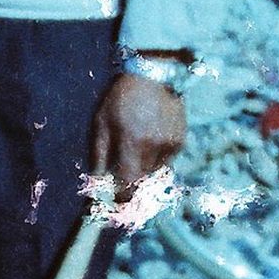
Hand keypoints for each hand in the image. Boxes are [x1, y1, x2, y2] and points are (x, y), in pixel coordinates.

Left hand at [91, 70, 185, 195]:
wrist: (153, 77)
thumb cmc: (120, 99)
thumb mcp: (101, 123)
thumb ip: (100, 153)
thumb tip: (97, 180)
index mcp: (133, 142)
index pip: (129, 181)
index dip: (122, 196)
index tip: (115, 202)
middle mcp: (155, 146)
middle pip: (142, 179)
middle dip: (131, 182)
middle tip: (121, 178)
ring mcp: (171, 144)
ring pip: (155, 171)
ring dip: (143, 169)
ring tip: (134, 149)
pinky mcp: (181, 141)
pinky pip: (166, 160)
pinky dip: (156, 158)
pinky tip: (148, 141)